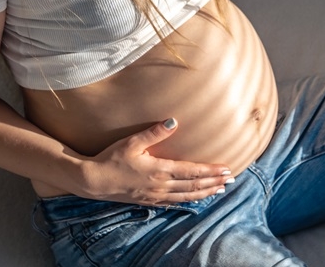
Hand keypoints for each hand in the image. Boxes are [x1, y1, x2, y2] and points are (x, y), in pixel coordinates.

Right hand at [78, 118, 233, 205]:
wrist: (94, 181)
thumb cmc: (112, 158)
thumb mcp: (132, 142)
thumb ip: (154, 132)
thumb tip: (173, 121)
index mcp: (159, 170)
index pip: (192, 171)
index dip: (210, 171)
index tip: (226, 169)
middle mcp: (161, 185)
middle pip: (193, 185)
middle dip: (214, 182)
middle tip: (230, 180)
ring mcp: (155, 196)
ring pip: (186, 196)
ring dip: (205, 193)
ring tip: (219, 190)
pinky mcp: (149, 201)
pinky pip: (174, 202)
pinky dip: (188, 200)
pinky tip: (195, 198)